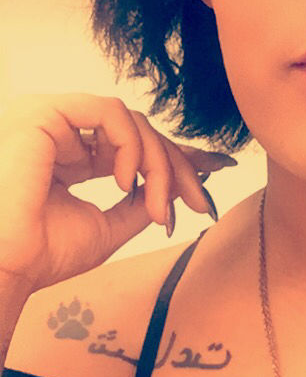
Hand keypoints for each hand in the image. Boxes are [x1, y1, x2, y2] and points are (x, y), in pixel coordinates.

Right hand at [0, 93, 235, 294]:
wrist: (5, 264)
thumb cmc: (41, 253)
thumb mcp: (107, 226)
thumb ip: (140, 201)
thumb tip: (178, 186)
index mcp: (68, 155)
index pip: (131, 143)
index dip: (173, 157)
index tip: (213, 174)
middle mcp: (59, 132)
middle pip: (138, 131)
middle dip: (176, 166)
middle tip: (199, 201)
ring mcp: (52, 119)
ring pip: (130, 121)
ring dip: (157, 162)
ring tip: (156, 205)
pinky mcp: (46, 111)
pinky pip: (110, 112)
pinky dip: (131, 144)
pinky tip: (127, 179)